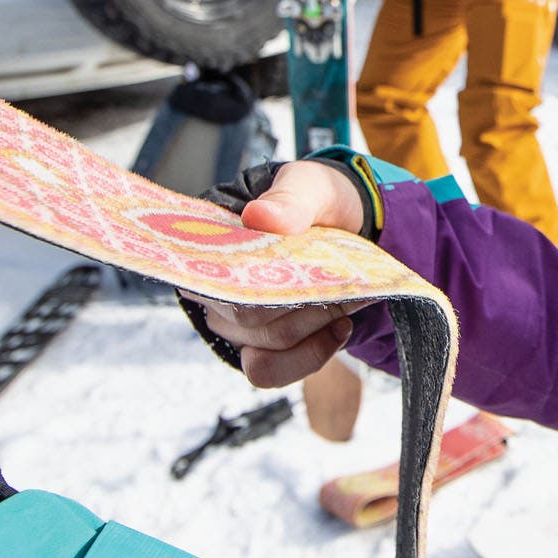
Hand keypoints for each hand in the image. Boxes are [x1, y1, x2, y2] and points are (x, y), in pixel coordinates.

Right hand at [188, 160, 367, 387]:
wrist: (344, 225)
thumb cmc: (316, 203)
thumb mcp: (310, 186)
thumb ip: (291, 199)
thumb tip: (259, 218)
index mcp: (211, 245)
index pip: (210, 275)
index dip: (251, 280)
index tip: (301, 270)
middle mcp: (214, 290)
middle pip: (247, 318)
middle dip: (304, 305)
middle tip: (346, 283)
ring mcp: (235, 325)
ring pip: (263, 351)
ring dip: (313, 333)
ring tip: (347, 307)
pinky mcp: (261, 349)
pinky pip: (273, 371)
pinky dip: (311, 356)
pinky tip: (340, 329)